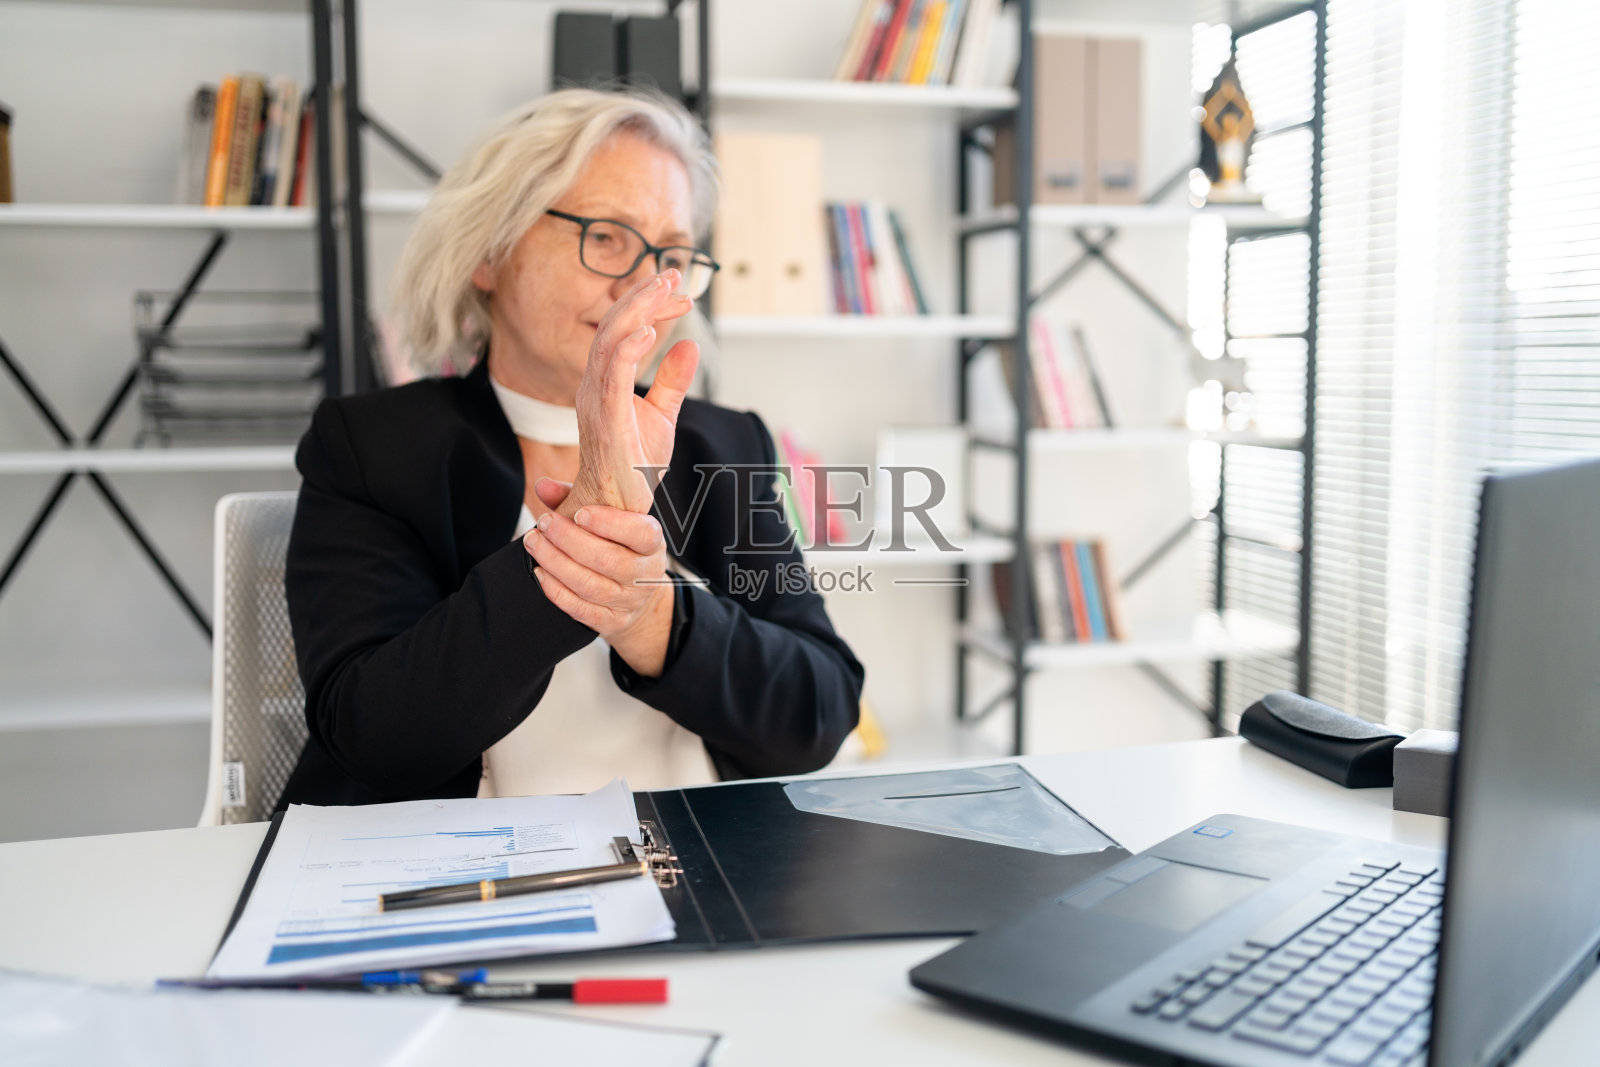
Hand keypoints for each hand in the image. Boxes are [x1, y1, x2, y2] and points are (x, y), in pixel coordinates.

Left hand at [524, 478, 675, 677]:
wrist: (637, 594)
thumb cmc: (618, 545)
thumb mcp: (610, 519)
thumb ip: (579, 497)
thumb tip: (543, 485)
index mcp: (652, 543)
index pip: (641, 533)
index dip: (610, 524)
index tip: (580, 513)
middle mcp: (644, 574)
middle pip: (608, 560)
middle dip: (568, 540)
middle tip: (543, 524)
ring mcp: (629, 601)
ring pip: (589, 585)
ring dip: (555, 563)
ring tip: (534, 544)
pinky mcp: (612, 621)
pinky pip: (581, 609)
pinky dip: (556, 591)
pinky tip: (540, 572)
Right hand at [566, 270, 699, 516]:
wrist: (616, 509)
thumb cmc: (633, 466)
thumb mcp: (662, 416)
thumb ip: (672, 381)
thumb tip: (688, 345)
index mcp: (605, 381)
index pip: (623, 330)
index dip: (649, 306)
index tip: (680, 290)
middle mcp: (594, 385)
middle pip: (612, 326)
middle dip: (643, 296)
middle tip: (673, 274)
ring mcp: (596, 401)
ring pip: (609, 343)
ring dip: (637, 312)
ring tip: (663, 289)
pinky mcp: (606, 421)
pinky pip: (612, 378)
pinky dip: (628, 351)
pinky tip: (649, 331)